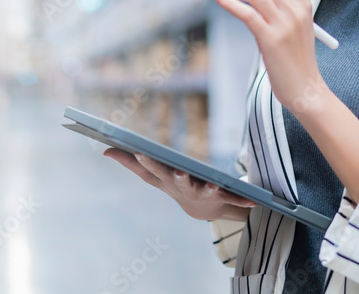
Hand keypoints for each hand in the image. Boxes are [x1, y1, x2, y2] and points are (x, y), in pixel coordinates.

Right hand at [102, 147, 256, 221]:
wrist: (205, 208)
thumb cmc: (176, 184)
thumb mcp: (154, 174)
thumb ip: (131, 162)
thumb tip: (105, 150)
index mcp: (165, 180)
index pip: (152, 170)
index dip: (146, 161)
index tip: (139, 150)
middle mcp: (182, 189)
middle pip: (178, 182)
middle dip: (177, 177)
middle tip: (177, 172)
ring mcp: (202, 195)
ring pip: (204, 192)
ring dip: (208, 190)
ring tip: (213, 185)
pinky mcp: (222, 198)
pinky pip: (233, 198)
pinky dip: (242, 199)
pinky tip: (252, 199)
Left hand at [214, 0, 329, 113]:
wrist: (305, 89)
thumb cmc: (295, 60)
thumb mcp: (294, 28)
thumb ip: (279, 8)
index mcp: (303, 4)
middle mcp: (295, 11)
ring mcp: (284, 25)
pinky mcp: (271, 40)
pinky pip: (246, 13)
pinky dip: (229, 3)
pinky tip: (220, 0)